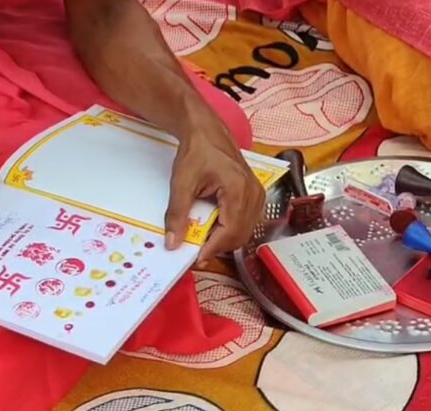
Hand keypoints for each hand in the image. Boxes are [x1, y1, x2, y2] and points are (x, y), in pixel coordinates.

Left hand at [164, 120, 264, 261]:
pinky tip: (215, 228)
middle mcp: (254, 193)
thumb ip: (177, 215)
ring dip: (225, 240)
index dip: (213, 249)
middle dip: (218, 247)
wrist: (206, 131)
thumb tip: (173, 243)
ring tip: (204, 240)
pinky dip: (231, 230)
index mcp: (238, 189)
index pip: (230, 232)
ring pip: (245, 231)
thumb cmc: (196, 152)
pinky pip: (247, 222)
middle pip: (240, 235)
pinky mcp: (255, 194)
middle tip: (197, 251)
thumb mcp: (181, 183)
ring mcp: (257, 194)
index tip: (196, 259)